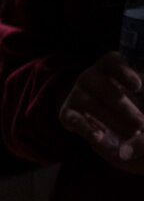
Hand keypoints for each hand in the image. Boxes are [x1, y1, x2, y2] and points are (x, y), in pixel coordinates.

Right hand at [60, 53, 143, 173]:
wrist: (101, 112)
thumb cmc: (127, 94)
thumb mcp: (137, 88)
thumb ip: (143, 89)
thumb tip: (143, 90)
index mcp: (108, 64)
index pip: (113, 63)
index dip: (125, 74)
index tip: (137, 87)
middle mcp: (88, 76)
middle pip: (106, 90)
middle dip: (125, 109)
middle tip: (141, 123)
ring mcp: (75, 94)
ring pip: (94, 107)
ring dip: (114, 122)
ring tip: (132, 134)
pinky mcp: (66, 113)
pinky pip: (76, 121)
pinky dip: (88, 129)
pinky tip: (100, 137)